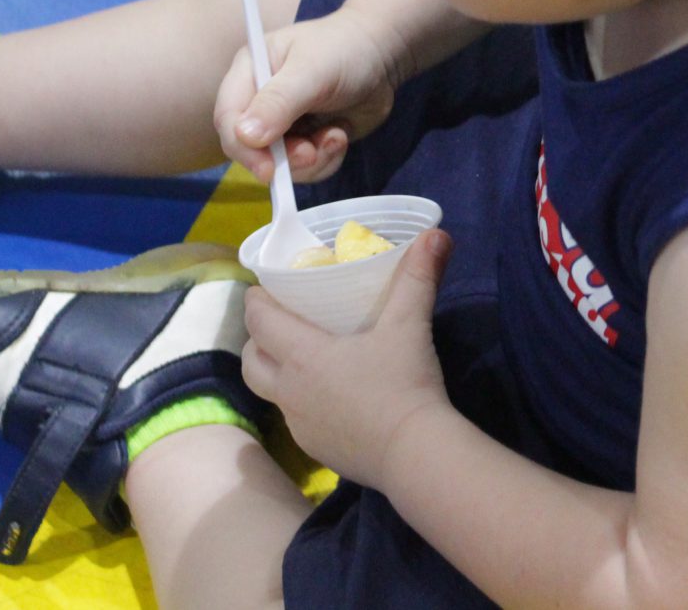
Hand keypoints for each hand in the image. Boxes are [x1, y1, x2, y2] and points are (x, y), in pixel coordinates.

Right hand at [213, 7, 403, 183]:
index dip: (243, 147)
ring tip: (335, 136)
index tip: (267, 169)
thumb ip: (279, 101)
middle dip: (284, 158)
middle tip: (312, 152)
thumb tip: (244, 136)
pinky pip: (306, 168)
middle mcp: (259, 100)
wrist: (383, 55)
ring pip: (280, 164)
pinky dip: (325, 160)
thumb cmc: (344, 50)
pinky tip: (340, 135)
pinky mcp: (306, 140)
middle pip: (251, 148)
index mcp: (250, 71)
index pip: (228, 117)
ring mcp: (282, 124)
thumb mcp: (312, 71)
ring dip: (311, 160)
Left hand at [240, 229, 453, 488]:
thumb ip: (417, 277)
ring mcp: (300, 425)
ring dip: (277, 373)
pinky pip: (297, 421)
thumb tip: (435, 233)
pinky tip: (333, 399)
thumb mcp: (409, 324)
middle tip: (280, 323)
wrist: (414, 453)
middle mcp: (289, 391)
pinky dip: (303, 404)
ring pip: (271, 394)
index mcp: (301, 355)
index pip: (258, 321)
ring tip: (303, 360)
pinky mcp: (316, 450)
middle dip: (258, 340)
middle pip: (252, 361)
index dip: (256, 301)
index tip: (265, 289)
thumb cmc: (403, 383)